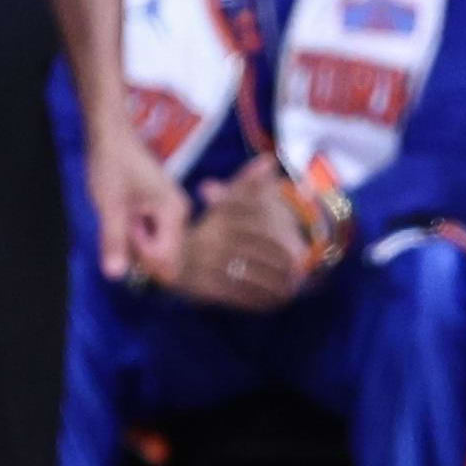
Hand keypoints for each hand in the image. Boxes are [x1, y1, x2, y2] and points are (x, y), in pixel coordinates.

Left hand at [80, 124, 188, 285]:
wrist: (112, 137)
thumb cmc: (112, 165)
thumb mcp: (109, 206)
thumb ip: (114, 240)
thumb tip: (115, 275)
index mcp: (175, 213)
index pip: (167, 260)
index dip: (141, 256)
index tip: (126, 229)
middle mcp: (180, 216)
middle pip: (163, 258)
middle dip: (138, 250)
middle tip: (124, 219)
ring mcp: (172, 214)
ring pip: (155, 249)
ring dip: (134, 241)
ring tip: (124, 213)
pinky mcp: (161, 213)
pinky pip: (150, 237)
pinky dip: (134, 233)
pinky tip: (126, 215)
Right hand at [166, 160, 310, 312]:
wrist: (164, 255)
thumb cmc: (208, 229)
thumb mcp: (225, 203)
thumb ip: (247, 184)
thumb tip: (268, 162)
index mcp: (218, 216)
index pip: (258, 224)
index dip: (283, 239)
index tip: (302, 251)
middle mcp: (210, 237)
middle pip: (257, 252)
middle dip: (281, 265)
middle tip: (301, 276)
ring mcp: (203, 263)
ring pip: (248, 274)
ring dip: (273, 285)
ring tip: (290, 291)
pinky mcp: (199, 286)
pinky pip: (234, 294)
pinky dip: (256, 300)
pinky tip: (271, 304)